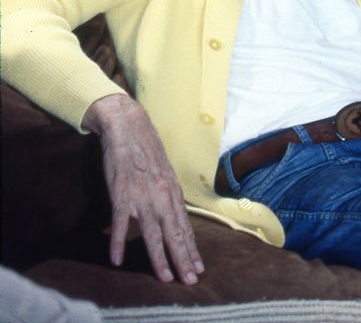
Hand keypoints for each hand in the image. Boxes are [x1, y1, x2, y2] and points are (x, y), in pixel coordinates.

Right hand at [83, 93, 204, 284]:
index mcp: (172, 192)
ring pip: (153, 232)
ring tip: (164, 277)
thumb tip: (175, 218)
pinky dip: (118, 241)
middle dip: (183, 259)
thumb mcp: (165, 174)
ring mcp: (142, 195)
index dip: (191, 248)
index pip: (185, 226)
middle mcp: (161, 196)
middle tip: (190, 280)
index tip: (198, 268)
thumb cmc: (147, 150)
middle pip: (174, 233)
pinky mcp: (121, 193)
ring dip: (159, 257)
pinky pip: (121, 221)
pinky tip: (116, 258)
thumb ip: (169, 196)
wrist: (129, 127)